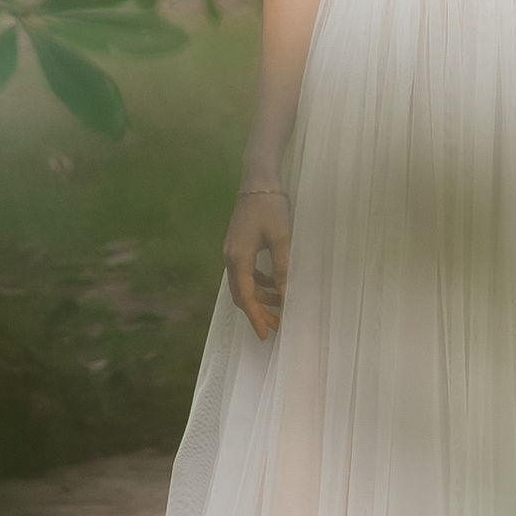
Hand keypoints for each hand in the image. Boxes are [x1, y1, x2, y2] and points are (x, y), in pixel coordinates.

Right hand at [224, 177, 291, 338]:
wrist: (258, 180)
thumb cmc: (272, 208)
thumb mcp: (282, 240)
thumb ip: (282, 270)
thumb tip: (285, 297)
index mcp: (239, 258)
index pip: (245, 297)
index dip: (256, 317)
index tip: (266, 334)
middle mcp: (230, 257)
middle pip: (241, 294)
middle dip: (258, 312)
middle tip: (276, 326)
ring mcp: (232, 251)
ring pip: (243, 284)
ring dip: (260, 297)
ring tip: (279, 307)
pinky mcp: (238, 244)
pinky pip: (246, 272)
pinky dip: (258, 282)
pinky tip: (273, 284)